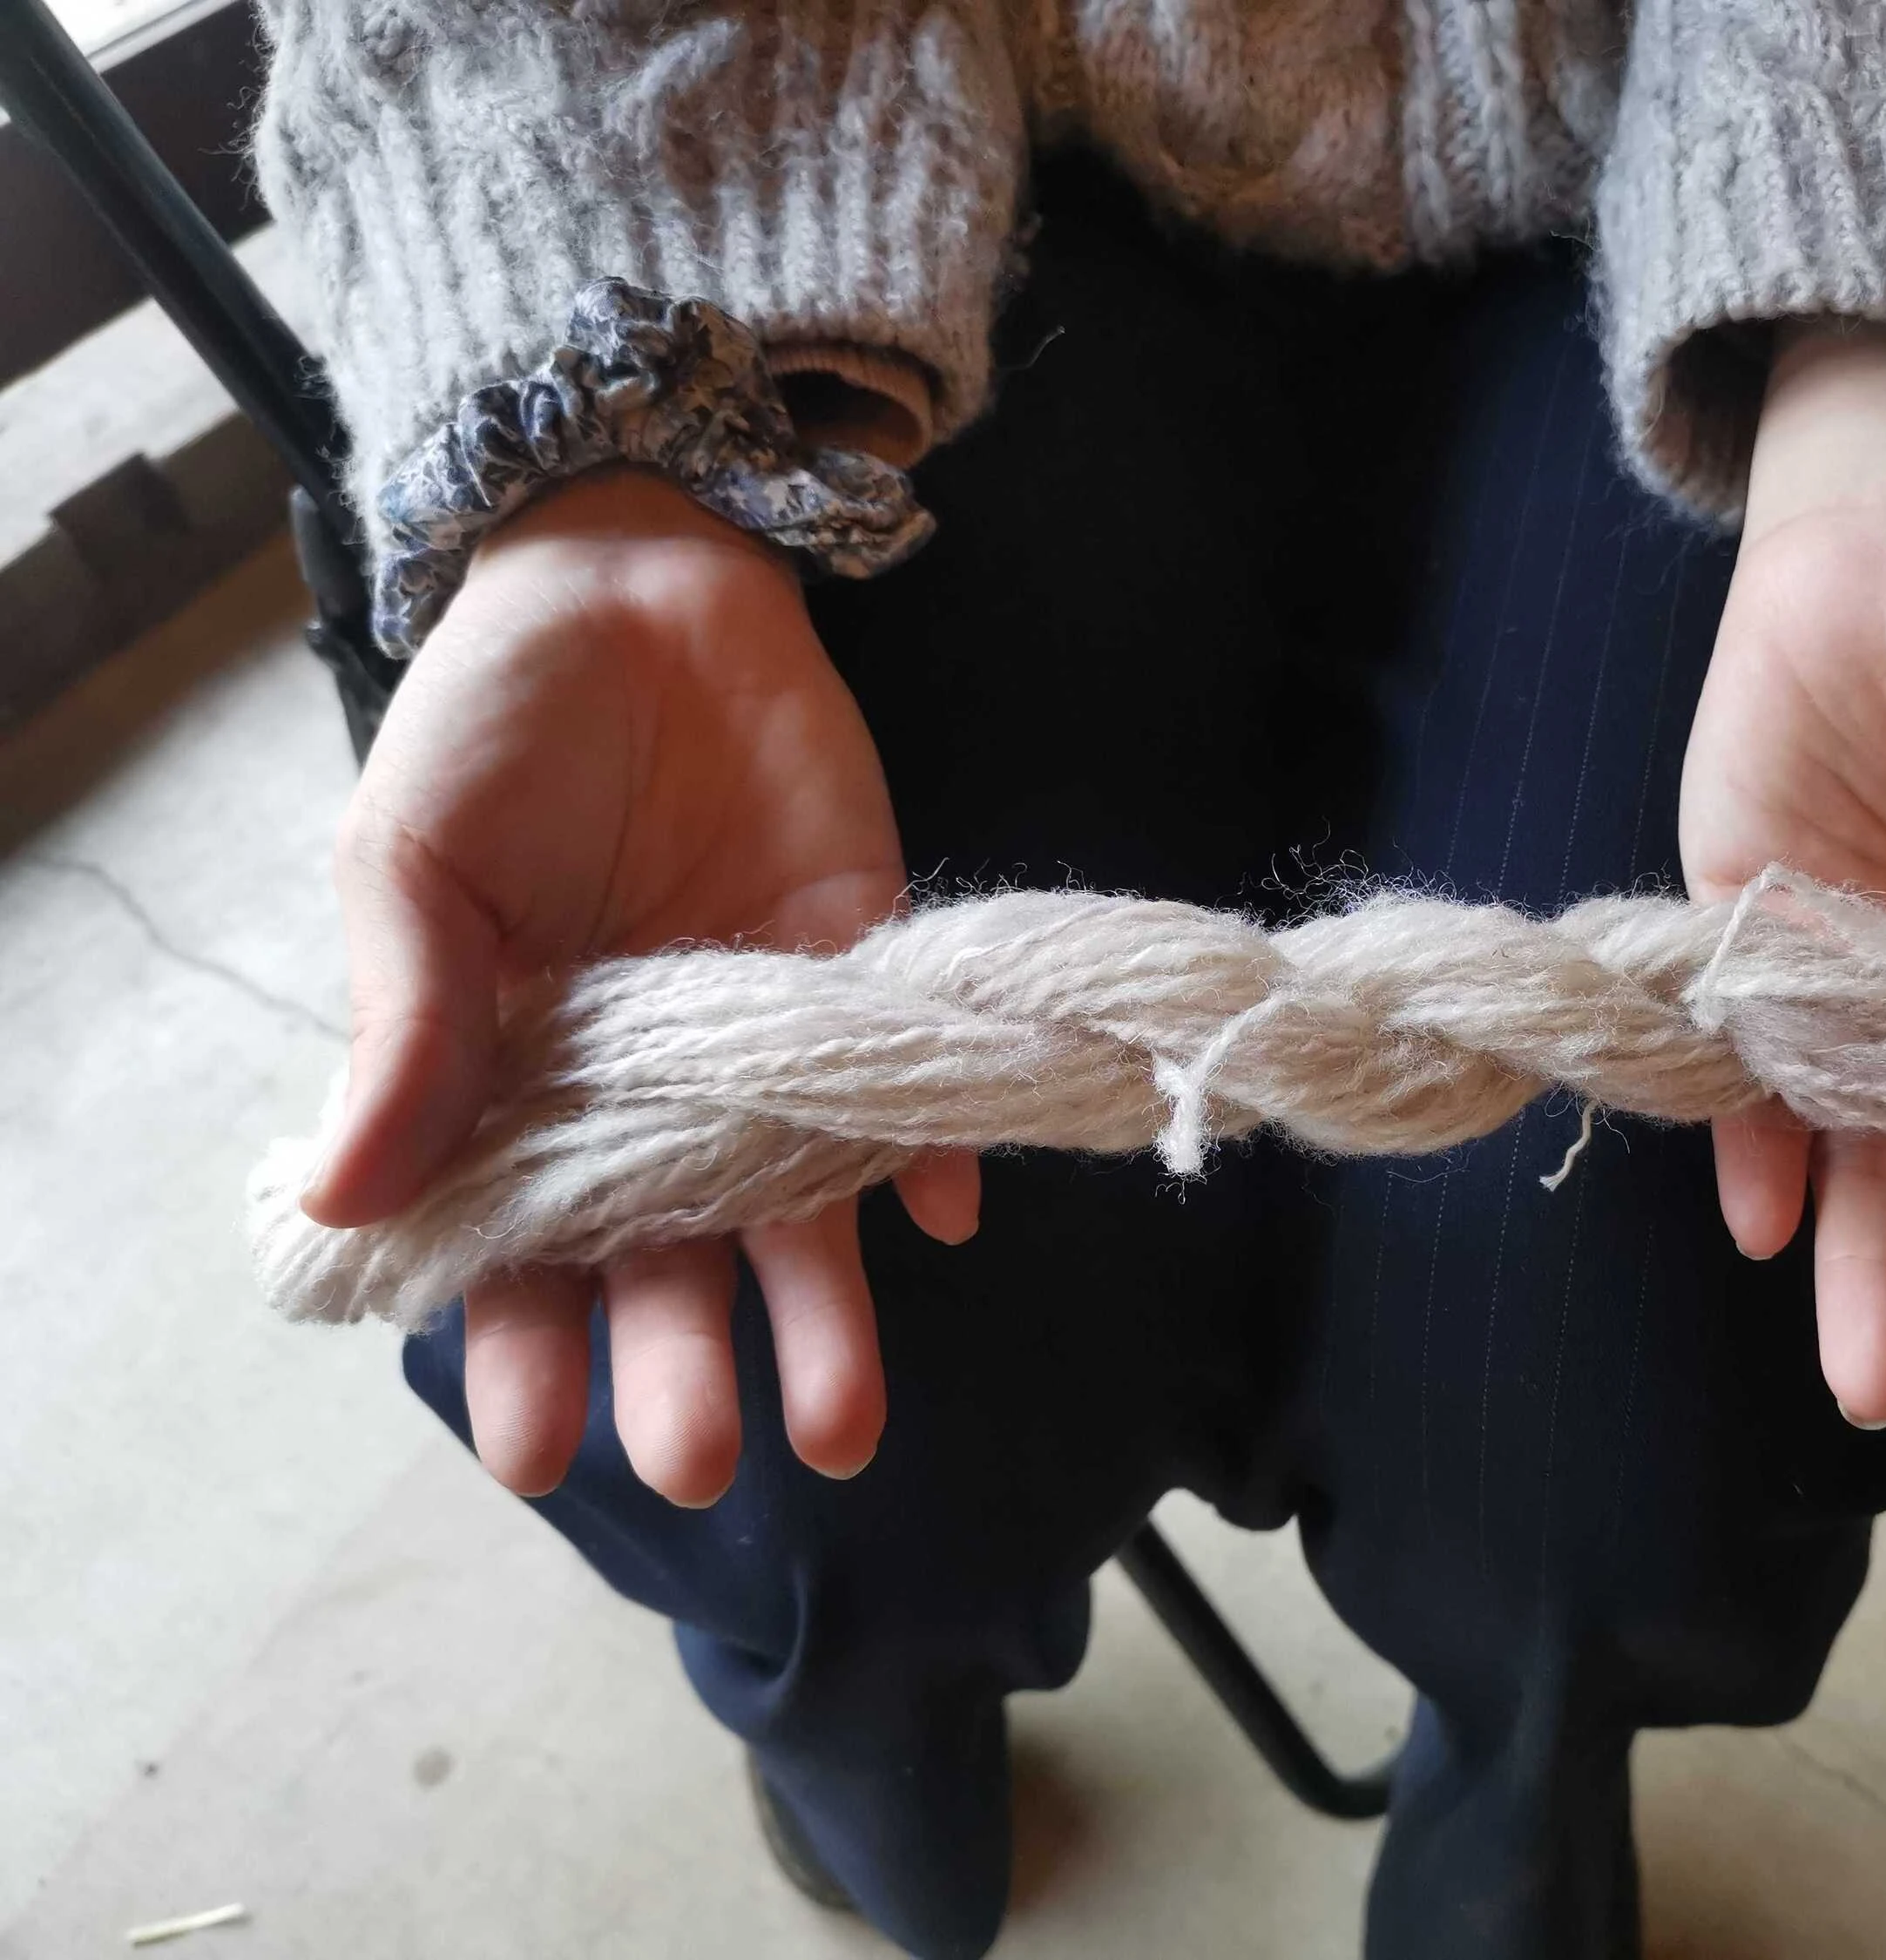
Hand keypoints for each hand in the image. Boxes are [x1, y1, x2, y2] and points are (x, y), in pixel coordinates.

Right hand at [304, 467, 979, 1503]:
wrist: (642, 586)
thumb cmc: (498, 728)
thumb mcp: (415, 861)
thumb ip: (407, 1020)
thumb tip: (345, 1198)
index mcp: (514, 1088)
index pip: (519, 1254)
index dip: (525, 1355)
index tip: (536, 1451)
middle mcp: (651, 1098)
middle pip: (669, 1261)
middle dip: (681, 1367)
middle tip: (696, 1460)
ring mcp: (769, 1047)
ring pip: (799, 1210)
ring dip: (825, 1317)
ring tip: (843, 1426)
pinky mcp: (871, 975)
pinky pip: (910, 1090)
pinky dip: (932, 1150)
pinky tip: (942, 1210)